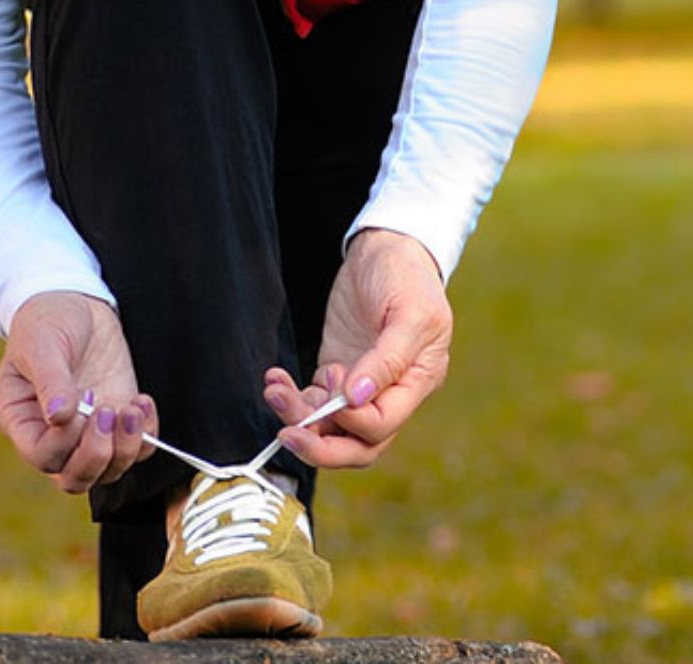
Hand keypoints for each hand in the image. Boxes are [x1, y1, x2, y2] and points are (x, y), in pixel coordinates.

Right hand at [0, 290, 156, 494]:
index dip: (67, 440)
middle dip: (98, 454)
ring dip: (126, 447)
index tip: (85, 396)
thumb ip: (51, 380)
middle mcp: (51, 435)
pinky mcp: (116, 422)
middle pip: (74, 478)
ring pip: (107, 472)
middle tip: (109, 410)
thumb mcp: (42, 344)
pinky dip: (146, 435)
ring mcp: (86, 433)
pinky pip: (135, 451)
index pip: (42, 457)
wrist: (75, 303)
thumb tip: (59, 417)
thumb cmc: (47, 321)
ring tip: (132, 407)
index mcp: (20, 420)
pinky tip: (142, 402)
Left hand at [264, 228, 450, 469]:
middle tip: (288, 432)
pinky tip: (275, 382)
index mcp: (417, 382)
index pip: (381, 426)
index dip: (351, 419)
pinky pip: (313, 403)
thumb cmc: (406, 276)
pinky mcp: (337, 373)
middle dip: (320, 446)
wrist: (388, 247)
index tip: (332, 382)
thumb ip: (387, 358)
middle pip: (357, 445)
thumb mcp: (408, 312)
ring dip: (298, 418)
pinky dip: (292, 399)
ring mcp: (361, 386)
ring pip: (330, 429)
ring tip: (275, 391)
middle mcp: (390, 393)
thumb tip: (358, 399)